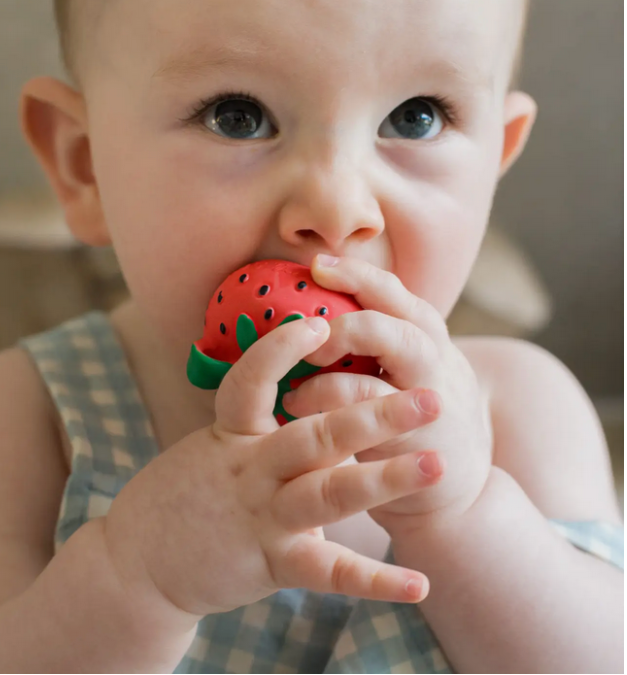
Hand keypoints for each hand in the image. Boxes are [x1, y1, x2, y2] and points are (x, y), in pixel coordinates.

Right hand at [103, 315, 442, 620]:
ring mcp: (261, 518)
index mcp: (232, 434)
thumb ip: (263, 423)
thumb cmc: (186, 492)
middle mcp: (250, 470)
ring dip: (385, 479)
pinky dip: (375, 581)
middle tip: (430, 398)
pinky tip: (419, 583)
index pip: (250, 381)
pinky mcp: (271, 564)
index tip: (320, 323)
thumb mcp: (215, 445)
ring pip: (329, 494)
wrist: (138, 562)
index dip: (281, 351)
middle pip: (315, 435)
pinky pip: (329, 573)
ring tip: (436, 465)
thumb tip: (316, 393)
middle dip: (374, 414)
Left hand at [282, 255, 492, 533]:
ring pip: (389, 358)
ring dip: (335, 360)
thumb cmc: (417, 422)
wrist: (455, 489)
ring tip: (297, 373)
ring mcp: (429, 399)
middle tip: (307, 328)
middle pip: (397, 321)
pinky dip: (328, 402)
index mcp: (428, 338)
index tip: (316, 264)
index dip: (356, 275)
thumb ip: (377, 344)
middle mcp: (435, 361)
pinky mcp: (415, 440)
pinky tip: (297, 406)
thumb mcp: (409, 373)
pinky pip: (368, 412)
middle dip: (346, 318)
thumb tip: (315, 314)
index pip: (395, 294)